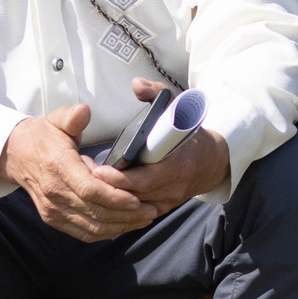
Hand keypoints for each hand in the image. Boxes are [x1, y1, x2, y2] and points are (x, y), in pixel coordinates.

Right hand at [0, 104, 153, 241]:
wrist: (16, 155)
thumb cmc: (43, 137)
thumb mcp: (57, 120)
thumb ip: (73, 116)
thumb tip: (83, 111)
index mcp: (58, 167)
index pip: (88, 189)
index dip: (114, 197)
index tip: (136, 199)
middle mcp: (54, 192)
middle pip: (94, 211)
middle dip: (126, 214)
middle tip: (152, 210)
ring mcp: (52, 209)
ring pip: (91, 225)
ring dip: (120, 226)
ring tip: (145, 219)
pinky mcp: (53, 219)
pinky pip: (82, 232)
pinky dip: (105, 232)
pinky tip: (124, 226)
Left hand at [90, 77, 230, 214]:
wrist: (212, 163)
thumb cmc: (190, 136)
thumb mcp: (178, 108)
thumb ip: (157, 93)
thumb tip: (137, 84)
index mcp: (178, 165)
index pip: (143, 179)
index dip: (119, 177)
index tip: (99, 169)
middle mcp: (173, 187)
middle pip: (132, 194)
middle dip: (106, 186)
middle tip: (85, 173)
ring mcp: (167, 201)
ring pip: (130, 206)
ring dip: (109, 196)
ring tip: (89, 182)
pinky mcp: (161, 209)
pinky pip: (135, 213)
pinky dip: (118, 206)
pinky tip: (103, 195)